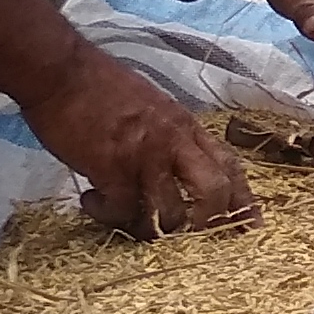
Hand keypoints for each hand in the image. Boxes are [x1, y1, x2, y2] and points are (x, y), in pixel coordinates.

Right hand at [16, 35, 256, 237]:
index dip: (243, 200)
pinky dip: (107, 215)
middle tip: (193, 241)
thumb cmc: (100, 84)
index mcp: (186, 126)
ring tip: (126, 221)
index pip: (228, 165)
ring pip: (169, 214)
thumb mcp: (152, 104)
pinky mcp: (114, 170)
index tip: (252, 227)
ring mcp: (146, 157)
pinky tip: (91, 202)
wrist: (62, 71)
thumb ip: (170, 133)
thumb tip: (175, 162)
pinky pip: (122, 211)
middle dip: (212, 223)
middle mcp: (174, 142)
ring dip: (149, 229)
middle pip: (214, 192)